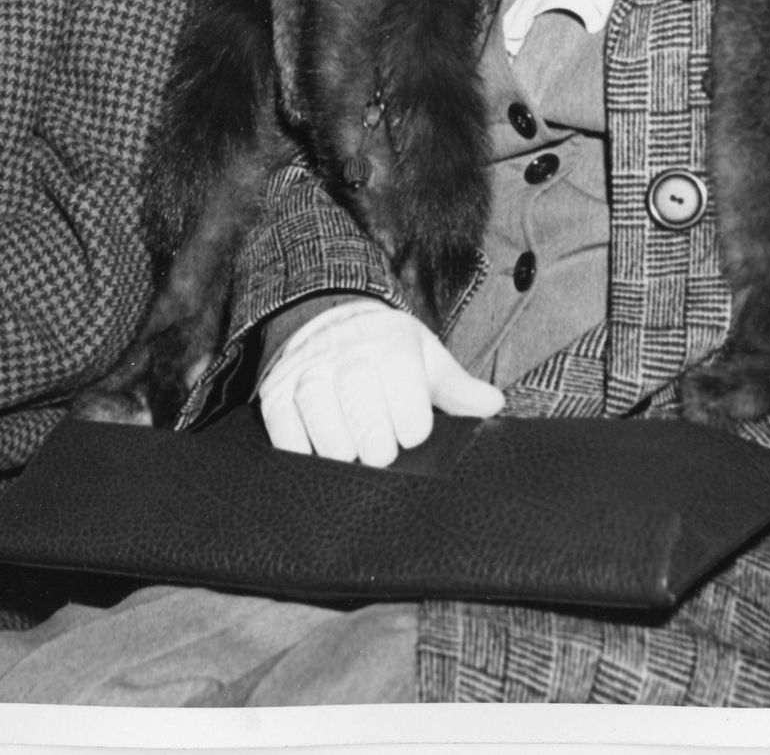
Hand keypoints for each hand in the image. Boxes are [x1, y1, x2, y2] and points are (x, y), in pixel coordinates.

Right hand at [257, 298, 504, 466]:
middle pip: (369, 429)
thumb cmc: (387, 348)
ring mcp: (306, 374)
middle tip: (380, 449)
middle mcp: (347, 355)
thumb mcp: (425, 357)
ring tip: (352, 450)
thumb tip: (493, 404)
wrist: (327, 316)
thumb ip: (457, 387)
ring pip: (329, 437)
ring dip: (343, 454)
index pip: (409, 413)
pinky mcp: (275, 394)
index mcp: (391, 346)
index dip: (412, 431)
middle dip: (379, 450)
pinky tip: (320, 448)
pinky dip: (305, 453)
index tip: (410, 432)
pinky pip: (288, 440)